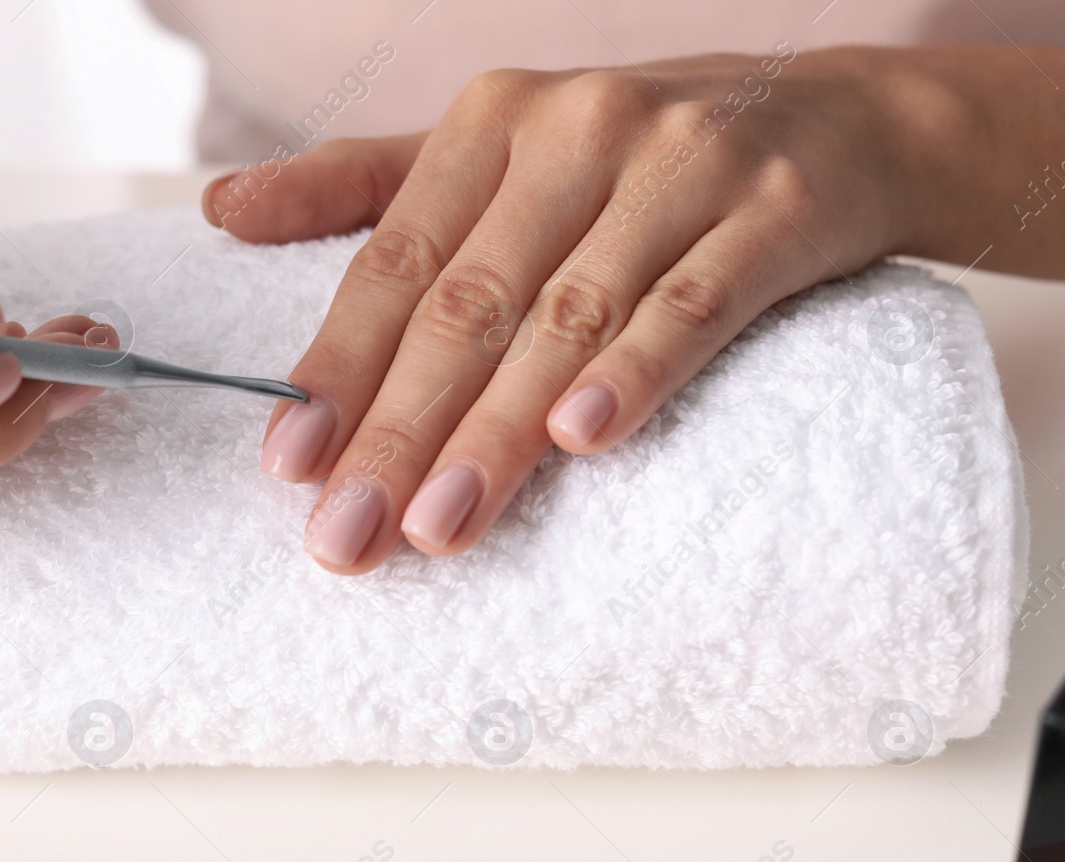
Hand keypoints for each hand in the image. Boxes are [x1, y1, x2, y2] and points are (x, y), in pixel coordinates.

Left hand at [206, 47, 915, 572]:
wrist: (845, 120)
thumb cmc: (640, 157)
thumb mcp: (500, 149)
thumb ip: (363, 186)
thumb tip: (220, 210)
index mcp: (494, 121)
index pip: (396, 261)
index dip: (336, 365)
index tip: (287, 466)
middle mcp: (578, 129)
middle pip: (469, 302)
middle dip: (398, 431)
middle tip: (347, 539)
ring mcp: (682, 167)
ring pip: (568, 316)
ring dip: (497, 432)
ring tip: (437, 528)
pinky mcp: (776, 214)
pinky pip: (694, 305)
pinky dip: (636, 373)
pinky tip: (581, 443)